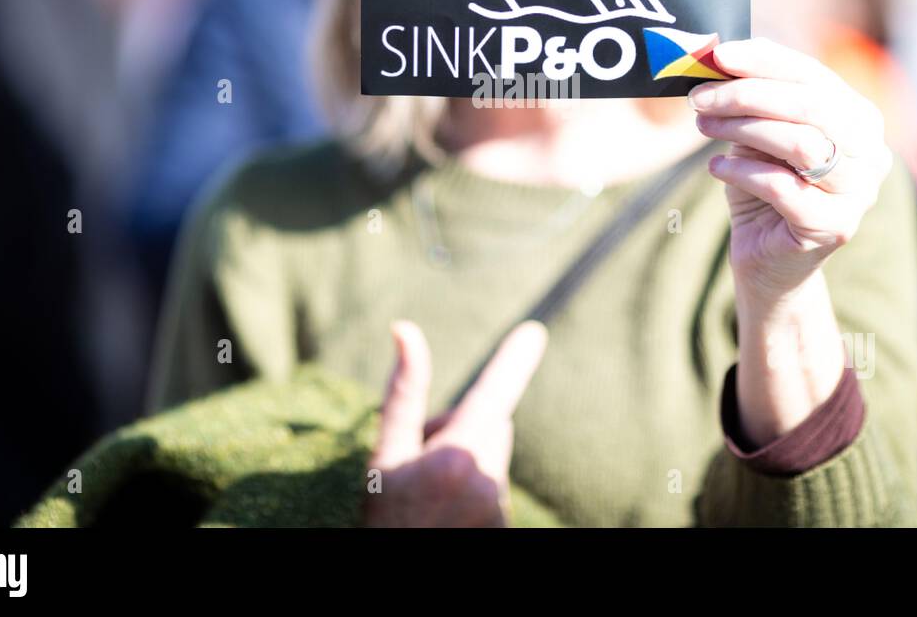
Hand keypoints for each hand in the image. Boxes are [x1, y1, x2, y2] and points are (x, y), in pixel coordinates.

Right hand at [363, 320, 547, 526]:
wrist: (397, 587)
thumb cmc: (383, 519)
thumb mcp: (384, 458)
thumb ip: (402, 394)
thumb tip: (406, 330)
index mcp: (456, 457)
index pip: (492, 394)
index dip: (513, 360)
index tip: (533, 331)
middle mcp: (486, 481)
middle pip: (491, 425)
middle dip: (462, 429)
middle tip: (418, 463)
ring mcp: (499, 508)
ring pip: (492, 460)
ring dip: (466, 464)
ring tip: (429, 499)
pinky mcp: (506, 527)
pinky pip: (494, 491)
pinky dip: (474, 494)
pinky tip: (445, 514)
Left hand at [690, 38, 893, 305]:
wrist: (767, 260)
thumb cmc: (763, 187)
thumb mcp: (758, 134)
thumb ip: (752, 97)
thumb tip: (718, 55)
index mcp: (860, 119)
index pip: (813, 75)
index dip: (765, 60)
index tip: (719, 55)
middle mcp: (871, 153)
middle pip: (811, 105)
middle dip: (747, 94)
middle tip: (699, 97)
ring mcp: (859, 193)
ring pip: (800, 143)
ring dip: (741, 129)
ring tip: (703, 126)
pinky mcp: (834, 228)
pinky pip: (783, 187)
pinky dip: (742, 171)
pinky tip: (717, 169)